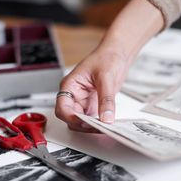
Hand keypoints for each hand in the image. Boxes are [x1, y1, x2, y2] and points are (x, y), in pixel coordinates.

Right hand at [55, 0, 164, 131]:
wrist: (117, 53)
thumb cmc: (106, 57)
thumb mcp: (106, 77)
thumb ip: (106, 99)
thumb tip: (106, 117)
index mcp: (70, 85)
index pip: (62, 107)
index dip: (72, 117)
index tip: (86, 121)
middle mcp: (74, 95)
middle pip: (70, 118)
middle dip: (83, 125)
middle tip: (98, 126)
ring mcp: (83, 101)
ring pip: (80, 121)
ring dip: (91, 126)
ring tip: (105, 126)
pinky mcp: (93, 104)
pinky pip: (92, 118)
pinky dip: (98, 123)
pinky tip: (107, 123)